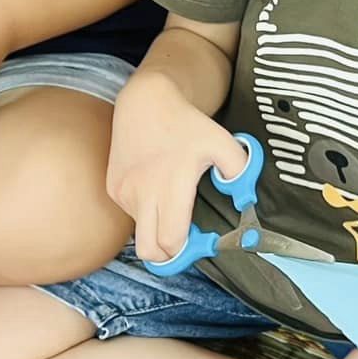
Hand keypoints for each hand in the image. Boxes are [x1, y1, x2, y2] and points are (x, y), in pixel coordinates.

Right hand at [106, 73, 246, 264]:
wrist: (144, 104)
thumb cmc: (186, 125)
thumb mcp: (222, 142)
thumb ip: (240, 171)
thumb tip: (244, 200)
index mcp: (170, 185)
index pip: (171, 242)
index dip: (188, 250)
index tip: (202, 239)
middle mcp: (142, 193)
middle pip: (150, 252)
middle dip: (169, 254)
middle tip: (186, 239)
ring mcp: (124, 192)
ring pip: (140, 232)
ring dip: (157, 229)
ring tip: (172, 205)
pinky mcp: (113, 189)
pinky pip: (131, 215)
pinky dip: (145, 212)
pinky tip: (156, 190)